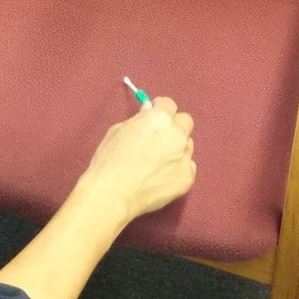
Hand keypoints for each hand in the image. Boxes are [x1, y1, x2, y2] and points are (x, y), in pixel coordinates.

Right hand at [75, 97, 195, 223]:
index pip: (169, 104)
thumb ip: (139, 119)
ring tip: (157, 161)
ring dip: (176, 148)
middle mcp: (177, 135)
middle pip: (185, 122)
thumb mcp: (118, 130)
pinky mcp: (187, 178)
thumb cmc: (110, 160)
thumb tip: (149, 111)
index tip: (154, 114)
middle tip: (159, 137)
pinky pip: (187, 167)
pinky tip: (161, 176)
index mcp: (160, 118)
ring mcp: (185, 157)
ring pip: (187, 146)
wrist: (113, 194)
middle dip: (174, 126)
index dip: (160, 109)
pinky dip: (177, 169)